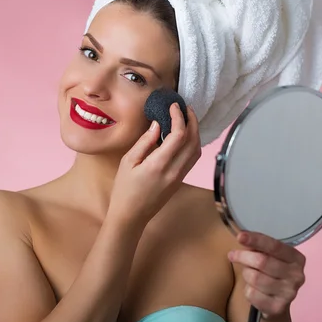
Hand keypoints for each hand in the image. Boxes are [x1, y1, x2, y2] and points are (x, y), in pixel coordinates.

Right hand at [108, 103, 200, 226]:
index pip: (179, 135)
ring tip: (188, 119)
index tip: (174, 105)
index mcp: (159, 164)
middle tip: (186, 108)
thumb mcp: (128, 162)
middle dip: (193, 121)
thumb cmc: (124, 189)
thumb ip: (145, 142)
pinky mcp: (181, 180)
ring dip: (196, 132)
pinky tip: (186, 136)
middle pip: (193, 141)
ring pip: (197, 150)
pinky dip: (193, 143)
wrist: (131, 216)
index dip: (180, 117)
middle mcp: (175, 170)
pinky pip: (193, 158)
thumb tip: (158, 124)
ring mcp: (180, 177)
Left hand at [228, 231, 305, 317]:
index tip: (240, 236)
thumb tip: (243, 238)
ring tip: (248, 274)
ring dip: (246, 274)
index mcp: (297, 259)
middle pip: (262, 262)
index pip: (275, 246)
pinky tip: (253, 289)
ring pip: (254, 277)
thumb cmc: (271, 274)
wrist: (277, 305)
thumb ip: (260, 248)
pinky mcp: (278, 307)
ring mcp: (289, 293)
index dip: (256, 240)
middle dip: (243, 257)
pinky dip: (247, 289)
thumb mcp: (270, 257)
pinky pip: (251, 293)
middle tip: (232, 255)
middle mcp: (297, 276)